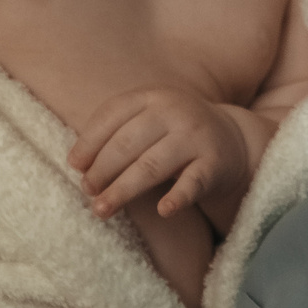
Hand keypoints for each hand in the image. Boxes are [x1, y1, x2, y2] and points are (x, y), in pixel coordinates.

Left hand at [71, 86, 248, 220]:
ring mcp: (196, 137)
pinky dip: (178, 197)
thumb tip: (78, 164)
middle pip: (127, 143)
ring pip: (152, 166)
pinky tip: (163, 211)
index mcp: (152, 96)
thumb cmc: (174, 133)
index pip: (112, 115)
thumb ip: (117, 132)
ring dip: (123, 190)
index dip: (89, 142)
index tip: (75, 166)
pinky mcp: (215, 163)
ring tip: (102, 209)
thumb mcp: (149, 119)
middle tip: (86, 191)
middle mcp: (174, 111)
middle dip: (102, 170)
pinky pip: (193, 183)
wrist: (232, 140)